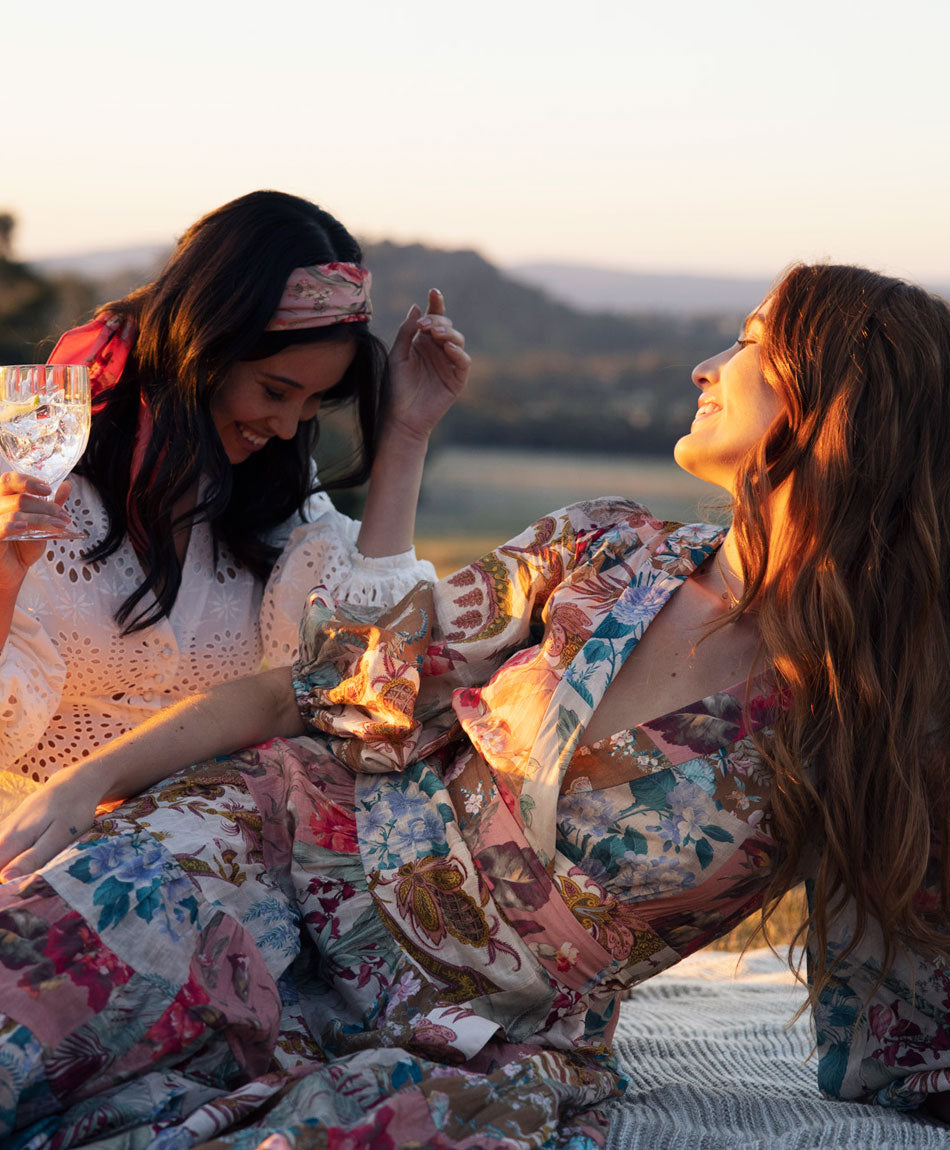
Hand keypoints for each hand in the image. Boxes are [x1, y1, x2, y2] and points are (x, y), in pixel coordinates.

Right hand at [0, 472, 72, 589]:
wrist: (11, 572)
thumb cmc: (21, 546)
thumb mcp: (40, 524)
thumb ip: (51, 504)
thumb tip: (67, 485)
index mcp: (3, 499)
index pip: (10, 480)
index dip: (28, 481)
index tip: (48, 490)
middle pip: (18, 498)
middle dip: (45, 506)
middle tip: (62, 516)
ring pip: (15, 512)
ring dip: (41, 519)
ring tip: (59, 526)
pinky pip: (0, 526)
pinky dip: (13, 525)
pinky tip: (25, 527)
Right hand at [0, 769, 96, 879]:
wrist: (75, 783)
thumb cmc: (72, 811)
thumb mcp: (59, 837)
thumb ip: (33, 858)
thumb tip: (5, 878)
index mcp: (11, 840)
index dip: (2, 886)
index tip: (12, 894)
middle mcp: (3, 833)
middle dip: (5, 878)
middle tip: (23, 887)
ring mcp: (6, 827)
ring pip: (0, 854)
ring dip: (8, 865)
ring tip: (26, 876)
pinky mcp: (12, 825)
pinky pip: (4, 846)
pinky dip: (9, 856)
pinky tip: (23, 862)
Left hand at [385, 289, 469, 444]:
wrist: (400, 418)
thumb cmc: (396, 389)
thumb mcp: (397, 355)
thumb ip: (406, 332)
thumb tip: (416, 307)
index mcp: (423, 342)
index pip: (433, 318)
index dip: (435, 304)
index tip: (433, 292)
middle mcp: (438, 350)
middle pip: (445, 326)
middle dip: (437, 320)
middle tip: (424, 325)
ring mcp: (449, 364)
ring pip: (456, 340)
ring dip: (447, 333)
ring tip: (434, 333)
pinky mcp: (457, 379)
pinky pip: (463, 361)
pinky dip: (457, 352)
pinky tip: (446, 347)